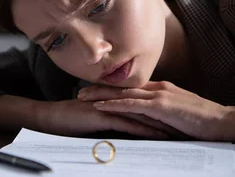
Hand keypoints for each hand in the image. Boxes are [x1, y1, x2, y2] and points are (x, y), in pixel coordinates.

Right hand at [35, 99, 169, 138]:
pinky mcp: (103, 116)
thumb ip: (112, 117)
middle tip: (185, 123)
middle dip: (166, 115)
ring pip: (141, 115)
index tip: (177, 117)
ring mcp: (110, 106)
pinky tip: (156, 136)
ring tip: (178, 132)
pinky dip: (143, 130)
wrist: (50, 117)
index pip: (143, 103)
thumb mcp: (96, 117)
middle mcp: (115, 99)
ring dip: (160, 124)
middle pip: (147, 107)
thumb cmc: (70, 118)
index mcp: (115, 98)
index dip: (160, 110)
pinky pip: (128, 124)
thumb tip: (126, 125)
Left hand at [78, 81, 234, 140]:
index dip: (112, 87)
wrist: (222, 122)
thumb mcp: (178, 114)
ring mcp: (160, 96)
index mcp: (162, 89)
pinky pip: (133, 105)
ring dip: (101, 95)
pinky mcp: (162, 106)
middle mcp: (159, 88)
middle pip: (123, 87)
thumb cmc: (203, 122)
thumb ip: (162, 114)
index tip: (94, 88)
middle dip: (100, 88)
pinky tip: (101, 106)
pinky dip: (115, 105)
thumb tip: (148, 119)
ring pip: (124, 93)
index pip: (131, 87)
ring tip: (83, 96)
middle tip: (80, 89)